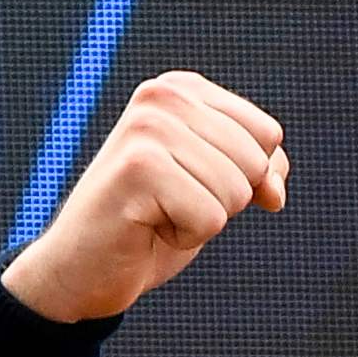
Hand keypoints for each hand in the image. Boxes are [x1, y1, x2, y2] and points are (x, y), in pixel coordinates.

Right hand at [0, 72, 289, 323]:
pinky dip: (185, 236)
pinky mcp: (137, 169)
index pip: (268, 135)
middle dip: (224, 199)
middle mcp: (162, 96)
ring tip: (157, 213)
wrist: (82, 268)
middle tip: (170, 203)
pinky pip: (210, 218)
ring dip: (203, 219)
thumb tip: (275, 191)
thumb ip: (260, 168)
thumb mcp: (215, 183)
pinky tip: (146, 226)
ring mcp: (147, 129)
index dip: (247, 176)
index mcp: (182, 88)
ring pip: (236, 191)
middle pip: (256, 162)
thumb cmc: (152, 221)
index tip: (194, 183)